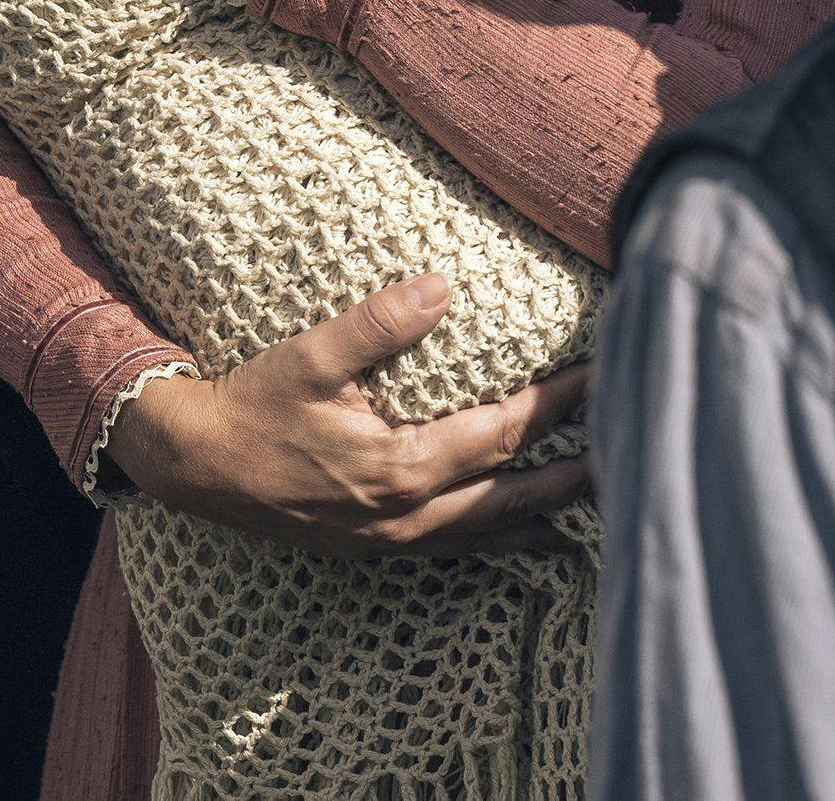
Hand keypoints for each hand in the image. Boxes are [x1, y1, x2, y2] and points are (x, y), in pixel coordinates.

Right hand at [100, 274, 589, 557]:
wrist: (197, 466)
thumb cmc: (253, 406)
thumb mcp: (311, 357)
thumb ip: (379, 324)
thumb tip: (444, 286)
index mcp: (401, 467)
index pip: (502, 432)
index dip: (556, 405)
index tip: (602, 374)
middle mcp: (410, 514)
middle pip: (517, 492)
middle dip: (576, 467)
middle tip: (637, 444)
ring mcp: (397, 539)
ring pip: (496, 529)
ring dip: (551, 508)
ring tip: (602, 491)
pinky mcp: (382, 546)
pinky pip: (464, 548)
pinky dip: (508, 539)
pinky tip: (535, 535)